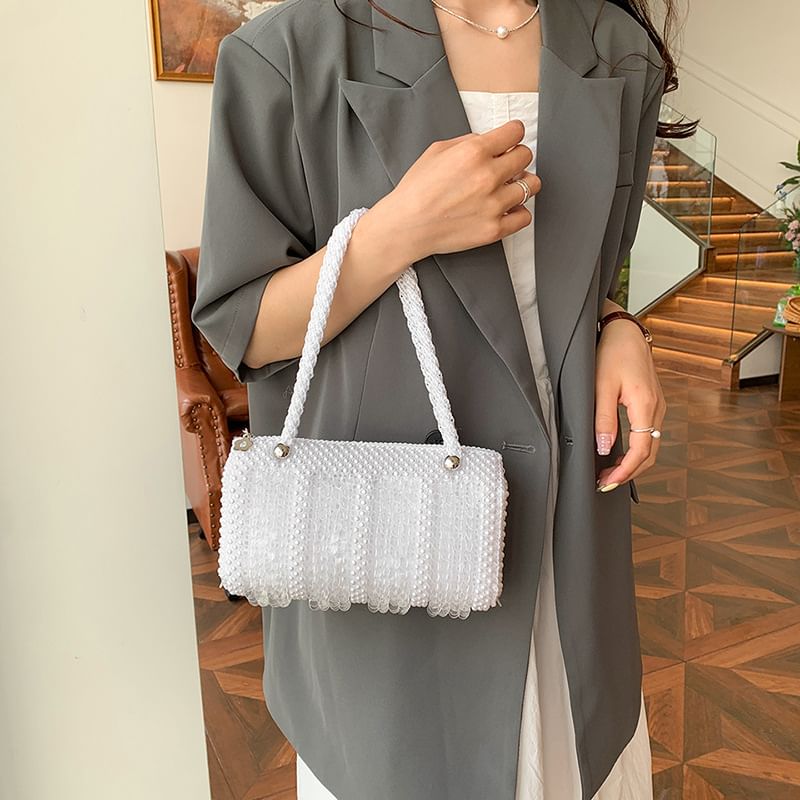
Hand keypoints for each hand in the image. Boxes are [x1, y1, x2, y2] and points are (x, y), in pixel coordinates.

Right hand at [377, 119, 540, 264]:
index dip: (512, 135)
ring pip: (531, 185)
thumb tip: (490, 141)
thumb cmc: (416, 190)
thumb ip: (468, 142)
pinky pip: (524, 216)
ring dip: (521, 183)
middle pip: (525, 156)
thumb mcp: (436, 151)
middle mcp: (488, 176)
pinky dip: (517, 212)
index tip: (510, 140)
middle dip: (516, 157)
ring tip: (507, 187)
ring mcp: (493, 205)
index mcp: (474, 152)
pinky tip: (505, 209)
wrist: (406, 226)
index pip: (516, 132)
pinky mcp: (494, 229)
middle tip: (505, 165)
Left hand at [594, 315, 665, 491]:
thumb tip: (605, 448)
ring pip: (651, 445)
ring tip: (609, 473)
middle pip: (650, 453)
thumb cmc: (612, 352)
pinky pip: (649, 434)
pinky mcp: (653, 403)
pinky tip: (620, 454)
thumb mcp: (601, 386)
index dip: (625, 471)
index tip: (607, 482)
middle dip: (629, 473)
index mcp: (645, 405)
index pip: (641, 450)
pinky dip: (637, 450)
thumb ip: (603, 419)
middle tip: (605, 483)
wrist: (624, 331)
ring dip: (633, 463)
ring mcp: (658, 406)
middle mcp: (657, 408)